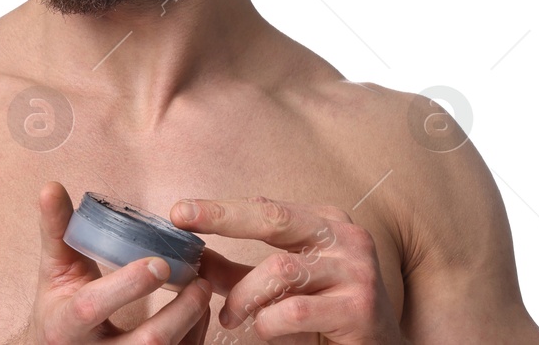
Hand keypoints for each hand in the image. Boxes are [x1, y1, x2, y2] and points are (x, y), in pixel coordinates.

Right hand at [21, 181, 211, 343]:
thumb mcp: (52, 270)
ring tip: (202, 290)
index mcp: (64, 324)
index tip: (159, 263)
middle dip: (178, 313)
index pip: (93, 307)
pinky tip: (199, 311)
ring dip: (192, 323)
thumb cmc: (58, 306)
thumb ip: (57, 229)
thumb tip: (51, 186)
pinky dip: (195, 335)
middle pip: (146, 343)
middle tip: (198, 280)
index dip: (127, 286)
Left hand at [170, 196, 400, 342]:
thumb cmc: (326, 314)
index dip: (220, 208)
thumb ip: (240, 271)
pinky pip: (295, 311)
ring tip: (231, 317)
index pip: (265, 208)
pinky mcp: (360, 308)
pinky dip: (269, 323)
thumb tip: (196, 258)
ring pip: (280, 269)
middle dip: (222, 217)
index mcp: (326, 223)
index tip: (178, 211)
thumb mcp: (280, 286)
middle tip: (182, 219)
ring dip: (244, 296)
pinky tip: (266, 331)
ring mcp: (357, 271)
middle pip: (273, 218)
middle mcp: (345, 238)